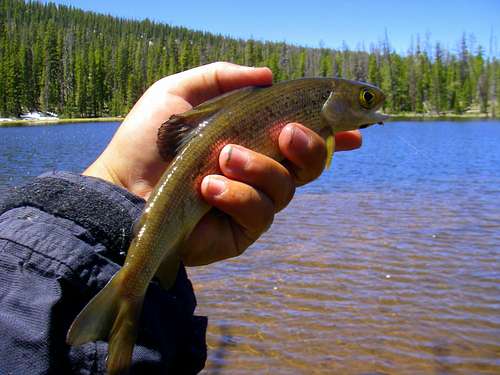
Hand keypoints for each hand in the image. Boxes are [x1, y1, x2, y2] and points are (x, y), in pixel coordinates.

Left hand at [84, 62, 361, 265]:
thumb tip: (268, 75)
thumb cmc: (147, 142)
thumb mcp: (178, 93)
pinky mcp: (243, 230)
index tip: (357, 128)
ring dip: (258, 167)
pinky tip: (208, 188)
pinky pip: (260, 212)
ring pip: (287, 186)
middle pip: (311, 162)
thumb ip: (222, 77)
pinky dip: (237, 195)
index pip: (304, 137)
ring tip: (220, 158)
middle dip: (308, 145)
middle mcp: (261, 171)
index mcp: (253, 139)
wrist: (120, 190)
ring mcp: (254, 201)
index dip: (334, 133)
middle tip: (285, 134)